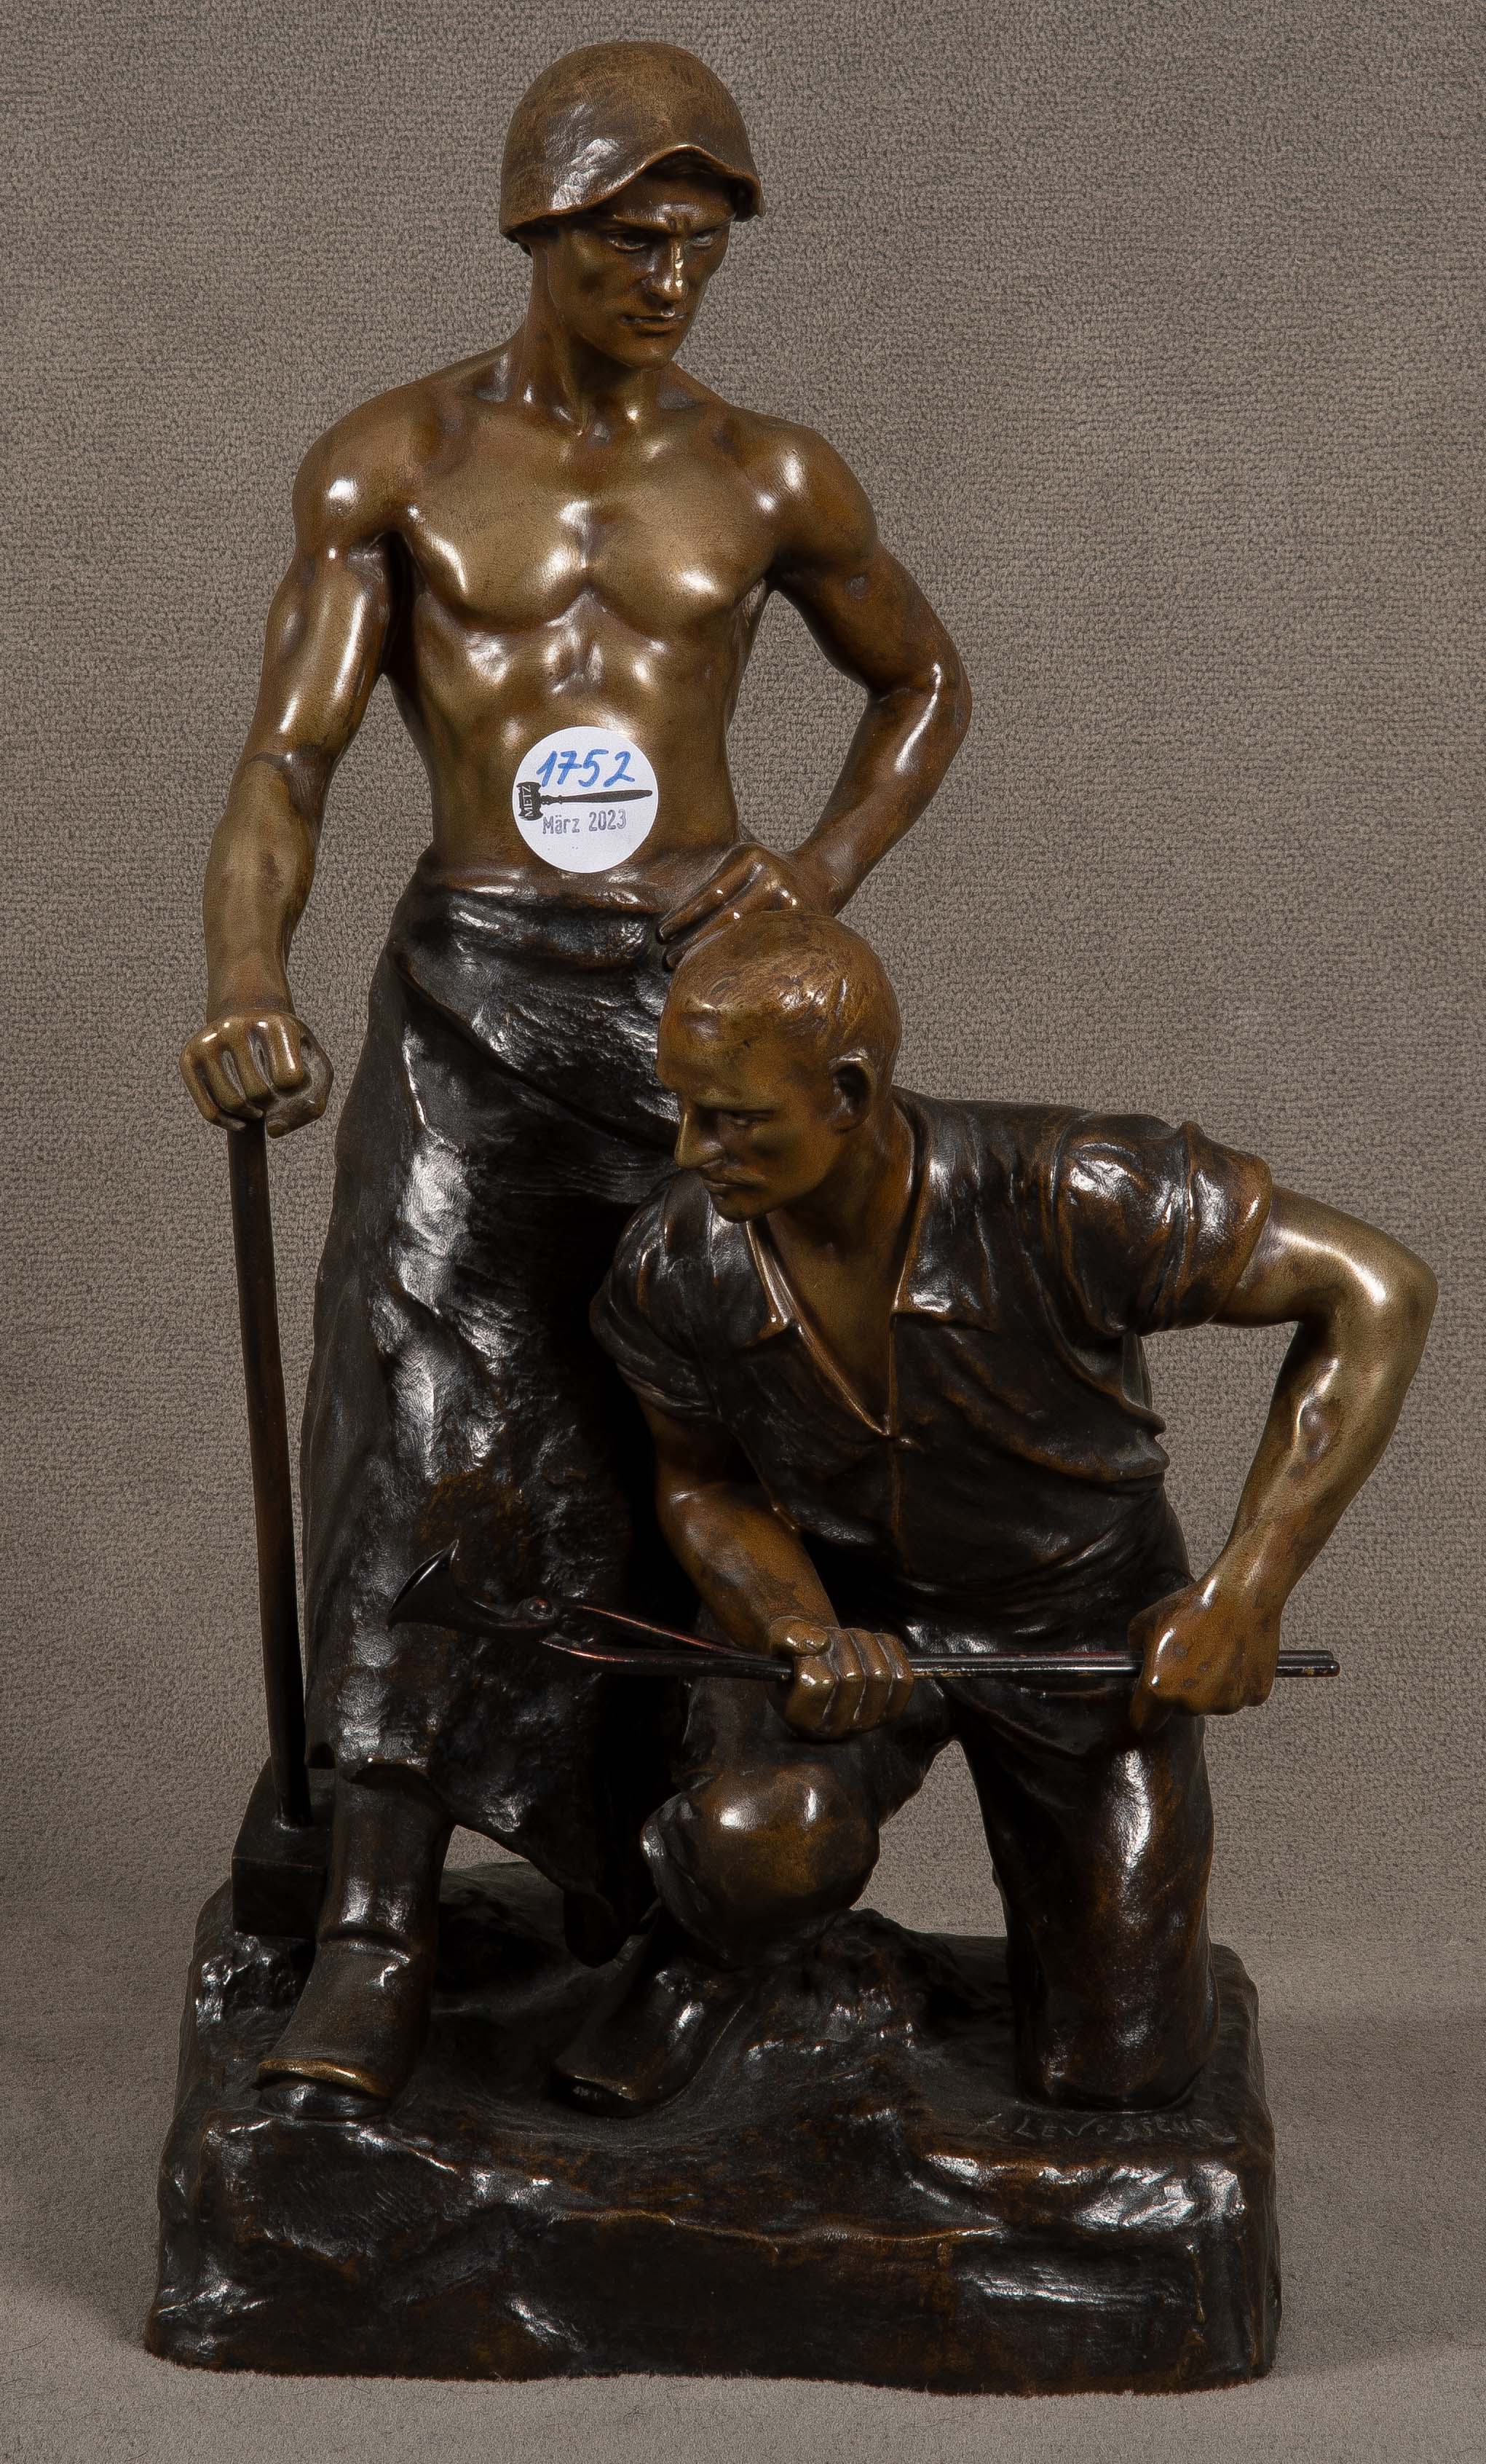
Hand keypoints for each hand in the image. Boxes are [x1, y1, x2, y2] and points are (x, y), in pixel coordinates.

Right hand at [180, 1009, 332, 1137]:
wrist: (250, 1021)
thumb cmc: (289, 1052)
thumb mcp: (315, 1068)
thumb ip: (313, 1104)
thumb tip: (273, 1130)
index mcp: (276, 1023)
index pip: (290, 1079)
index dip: (296, 1093)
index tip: (293, 1085)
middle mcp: (238, 1026)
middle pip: (259, 1092)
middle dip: (272, 1105)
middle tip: (275, 1100)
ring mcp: (210, 1040)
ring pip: (232, 1102)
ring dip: (251, 1116)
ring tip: (260, 1111)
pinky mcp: (189, 1057)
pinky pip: (209, 1110)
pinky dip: (228, 1123)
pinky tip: (242, 1121)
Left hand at [657, 844, 827, 967]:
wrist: (820, 876)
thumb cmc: (766, 873)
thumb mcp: (742, 861)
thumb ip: (717, 882)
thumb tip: (672, 920)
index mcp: (750, 857)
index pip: (710, 894)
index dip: (683, 917)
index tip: (662, 935)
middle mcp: (771, 876)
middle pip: (726, 918)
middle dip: (694, 942)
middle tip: (668, 961)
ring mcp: (790, 899)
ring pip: (746, 935)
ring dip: (714, 954)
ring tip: (689, 971)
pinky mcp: (803, 920)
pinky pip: (766, 945)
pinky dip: (742, 960)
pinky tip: (723, 974)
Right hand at [770, 1619, 915, 1738]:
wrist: (820, 1665)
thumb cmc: (796, 1652)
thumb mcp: (778, 1637)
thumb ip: (787, 1636)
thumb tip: (819, 1643)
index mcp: (800, 1716)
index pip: (818, 1682)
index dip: (816, 1655)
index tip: (809, 1647)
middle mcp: (834, 1728)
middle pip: (852, 1677)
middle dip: (842, 1644)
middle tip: (830, 1637)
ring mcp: (864, 1723)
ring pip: (879, 1675)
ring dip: (864, 1644)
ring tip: (848, 1641)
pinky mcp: (890, 1713)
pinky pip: (903, 1678)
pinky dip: (890, 1652)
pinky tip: (871, 1646)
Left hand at [1129, 1565, 1283, 1729]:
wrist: (1241, 1595)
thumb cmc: (1196, 1606)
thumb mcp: (1146, 1622)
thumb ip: (1136, 1646)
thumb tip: (1137, 1656)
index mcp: (1160, 1688)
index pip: (1144, 1722)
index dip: (1145, 1710)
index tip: (1149, 1703)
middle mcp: (1193, 1703)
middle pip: (1181, 1710)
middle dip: (1181, 1691)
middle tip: (1189, 1658)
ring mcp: (1226, 1702)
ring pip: (1212, 1703)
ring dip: (1211, 1687)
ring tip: (1214, 1651)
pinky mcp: (1254, 1696)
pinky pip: (1239, 1695)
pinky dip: (1238, 1681)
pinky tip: (1236, 1654)